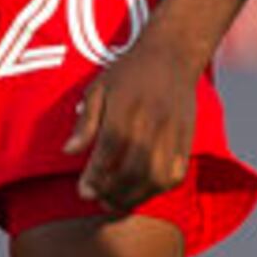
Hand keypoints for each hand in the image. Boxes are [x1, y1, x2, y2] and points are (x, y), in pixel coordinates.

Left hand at [67, 32, 200, 209]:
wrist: (172, 54)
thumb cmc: (129, 72)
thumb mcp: (99, 88)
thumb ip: (85, 122)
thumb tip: (69, 151)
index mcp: (125, 109)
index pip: (108, 151)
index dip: (95, 176)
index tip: (84, 192)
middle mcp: (151, 122)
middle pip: (134, 169)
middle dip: (114, 191)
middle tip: (99, 200)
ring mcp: (172, 132)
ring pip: (156, 176)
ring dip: (136, 195)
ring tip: (119, 202)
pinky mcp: (187, 138)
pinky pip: (177, 173)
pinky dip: (160, 188)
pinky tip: (144, 190)